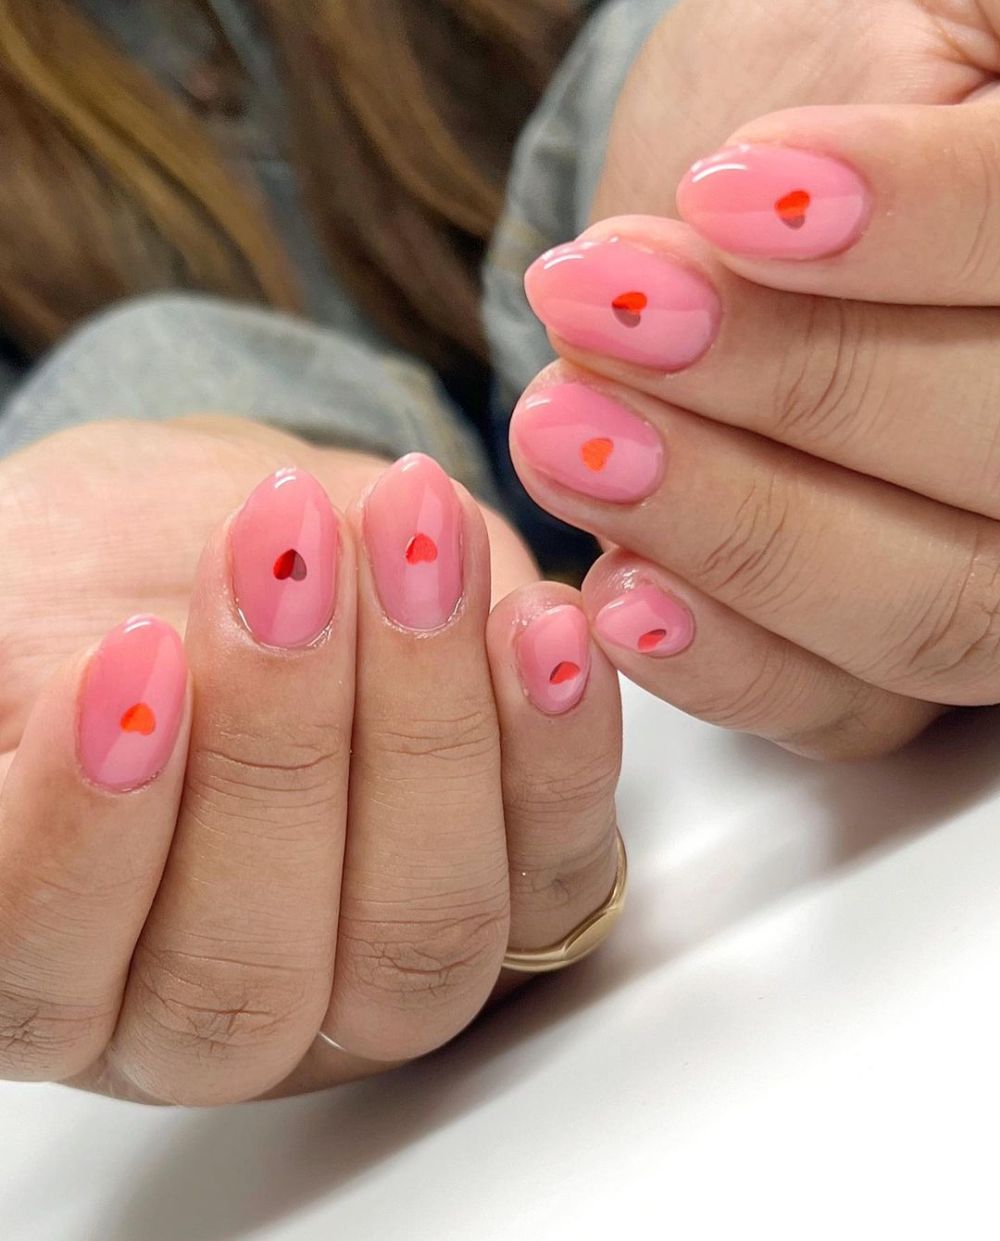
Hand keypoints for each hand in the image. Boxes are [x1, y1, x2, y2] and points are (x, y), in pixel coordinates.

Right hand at [0, 424, 621, 1102]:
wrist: (260, 538)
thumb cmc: (120, 582)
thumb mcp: (39, 607)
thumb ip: (45, 667)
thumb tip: (79, 683)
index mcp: (70, 969)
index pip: (49, 975)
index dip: (91, 835)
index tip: (127, 660)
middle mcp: (227, 1009)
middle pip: (249, 978)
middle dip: (276, 752)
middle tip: (284, 561)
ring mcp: (385, 972)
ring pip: (420, 940)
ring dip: (427, 733)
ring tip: (416, 550)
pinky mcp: (524, 902)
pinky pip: (559, 873)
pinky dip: (560, 750)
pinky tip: (542, 632)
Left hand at [509, 0, 999, 758]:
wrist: (751, 193)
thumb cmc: (826, 86)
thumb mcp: (892, 31)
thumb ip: (918, 116)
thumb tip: (790, 204)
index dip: (928, 229)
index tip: (740, 194)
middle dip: (800, 388)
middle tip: (614, 310)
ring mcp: (994, 565)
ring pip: (932, 605)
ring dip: (737, 529)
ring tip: (570, 432)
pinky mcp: (888, 652)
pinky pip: (845, 707)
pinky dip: (727, 666)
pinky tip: (616, 597)